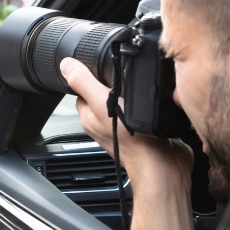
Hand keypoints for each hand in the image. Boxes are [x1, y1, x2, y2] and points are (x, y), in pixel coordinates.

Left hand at [60, 58, 193, 229]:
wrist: (164, 165)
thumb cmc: (133, 141)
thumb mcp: (102, 103)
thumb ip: (84, 83)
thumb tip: (65, 65)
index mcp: (90, 117)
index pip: (81, 90)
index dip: (89, 75)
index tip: (100, 64)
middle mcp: (105, 123)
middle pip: (104, 93)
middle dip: (114, 82)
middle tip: (125, 74)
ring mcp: (125, 128)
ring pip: (124, 102)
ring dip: (132, 93)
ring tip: (139, 86)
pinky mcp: (144, 130)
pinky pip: (142, 112)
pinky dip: (147, 105)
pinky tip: (152, 100)